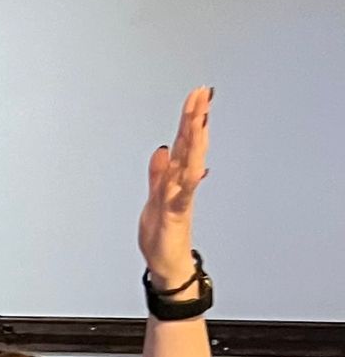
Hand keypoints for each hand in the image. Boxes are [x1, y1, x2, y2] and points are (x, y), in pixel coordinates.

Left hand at [139, 87, 210, 283]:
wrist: (166, 263)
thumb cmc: (162, 233)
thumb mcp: (154, 197)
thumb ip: (157, 173)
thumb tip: (161, 149)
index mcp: (175, 178)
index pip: (184, 142)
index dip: (189, 118)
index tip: (197, 95)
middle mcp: (182, 184)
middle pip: (190, 146)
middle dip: (195, 119)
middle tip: (203, 94)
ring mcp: (181, 197)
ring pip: (190, 164)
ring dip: (195, 142)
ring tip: (200, 119)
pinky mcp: (176, 214)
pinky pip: (184, 194)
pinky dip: (189, 181)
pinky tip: (195, 167)